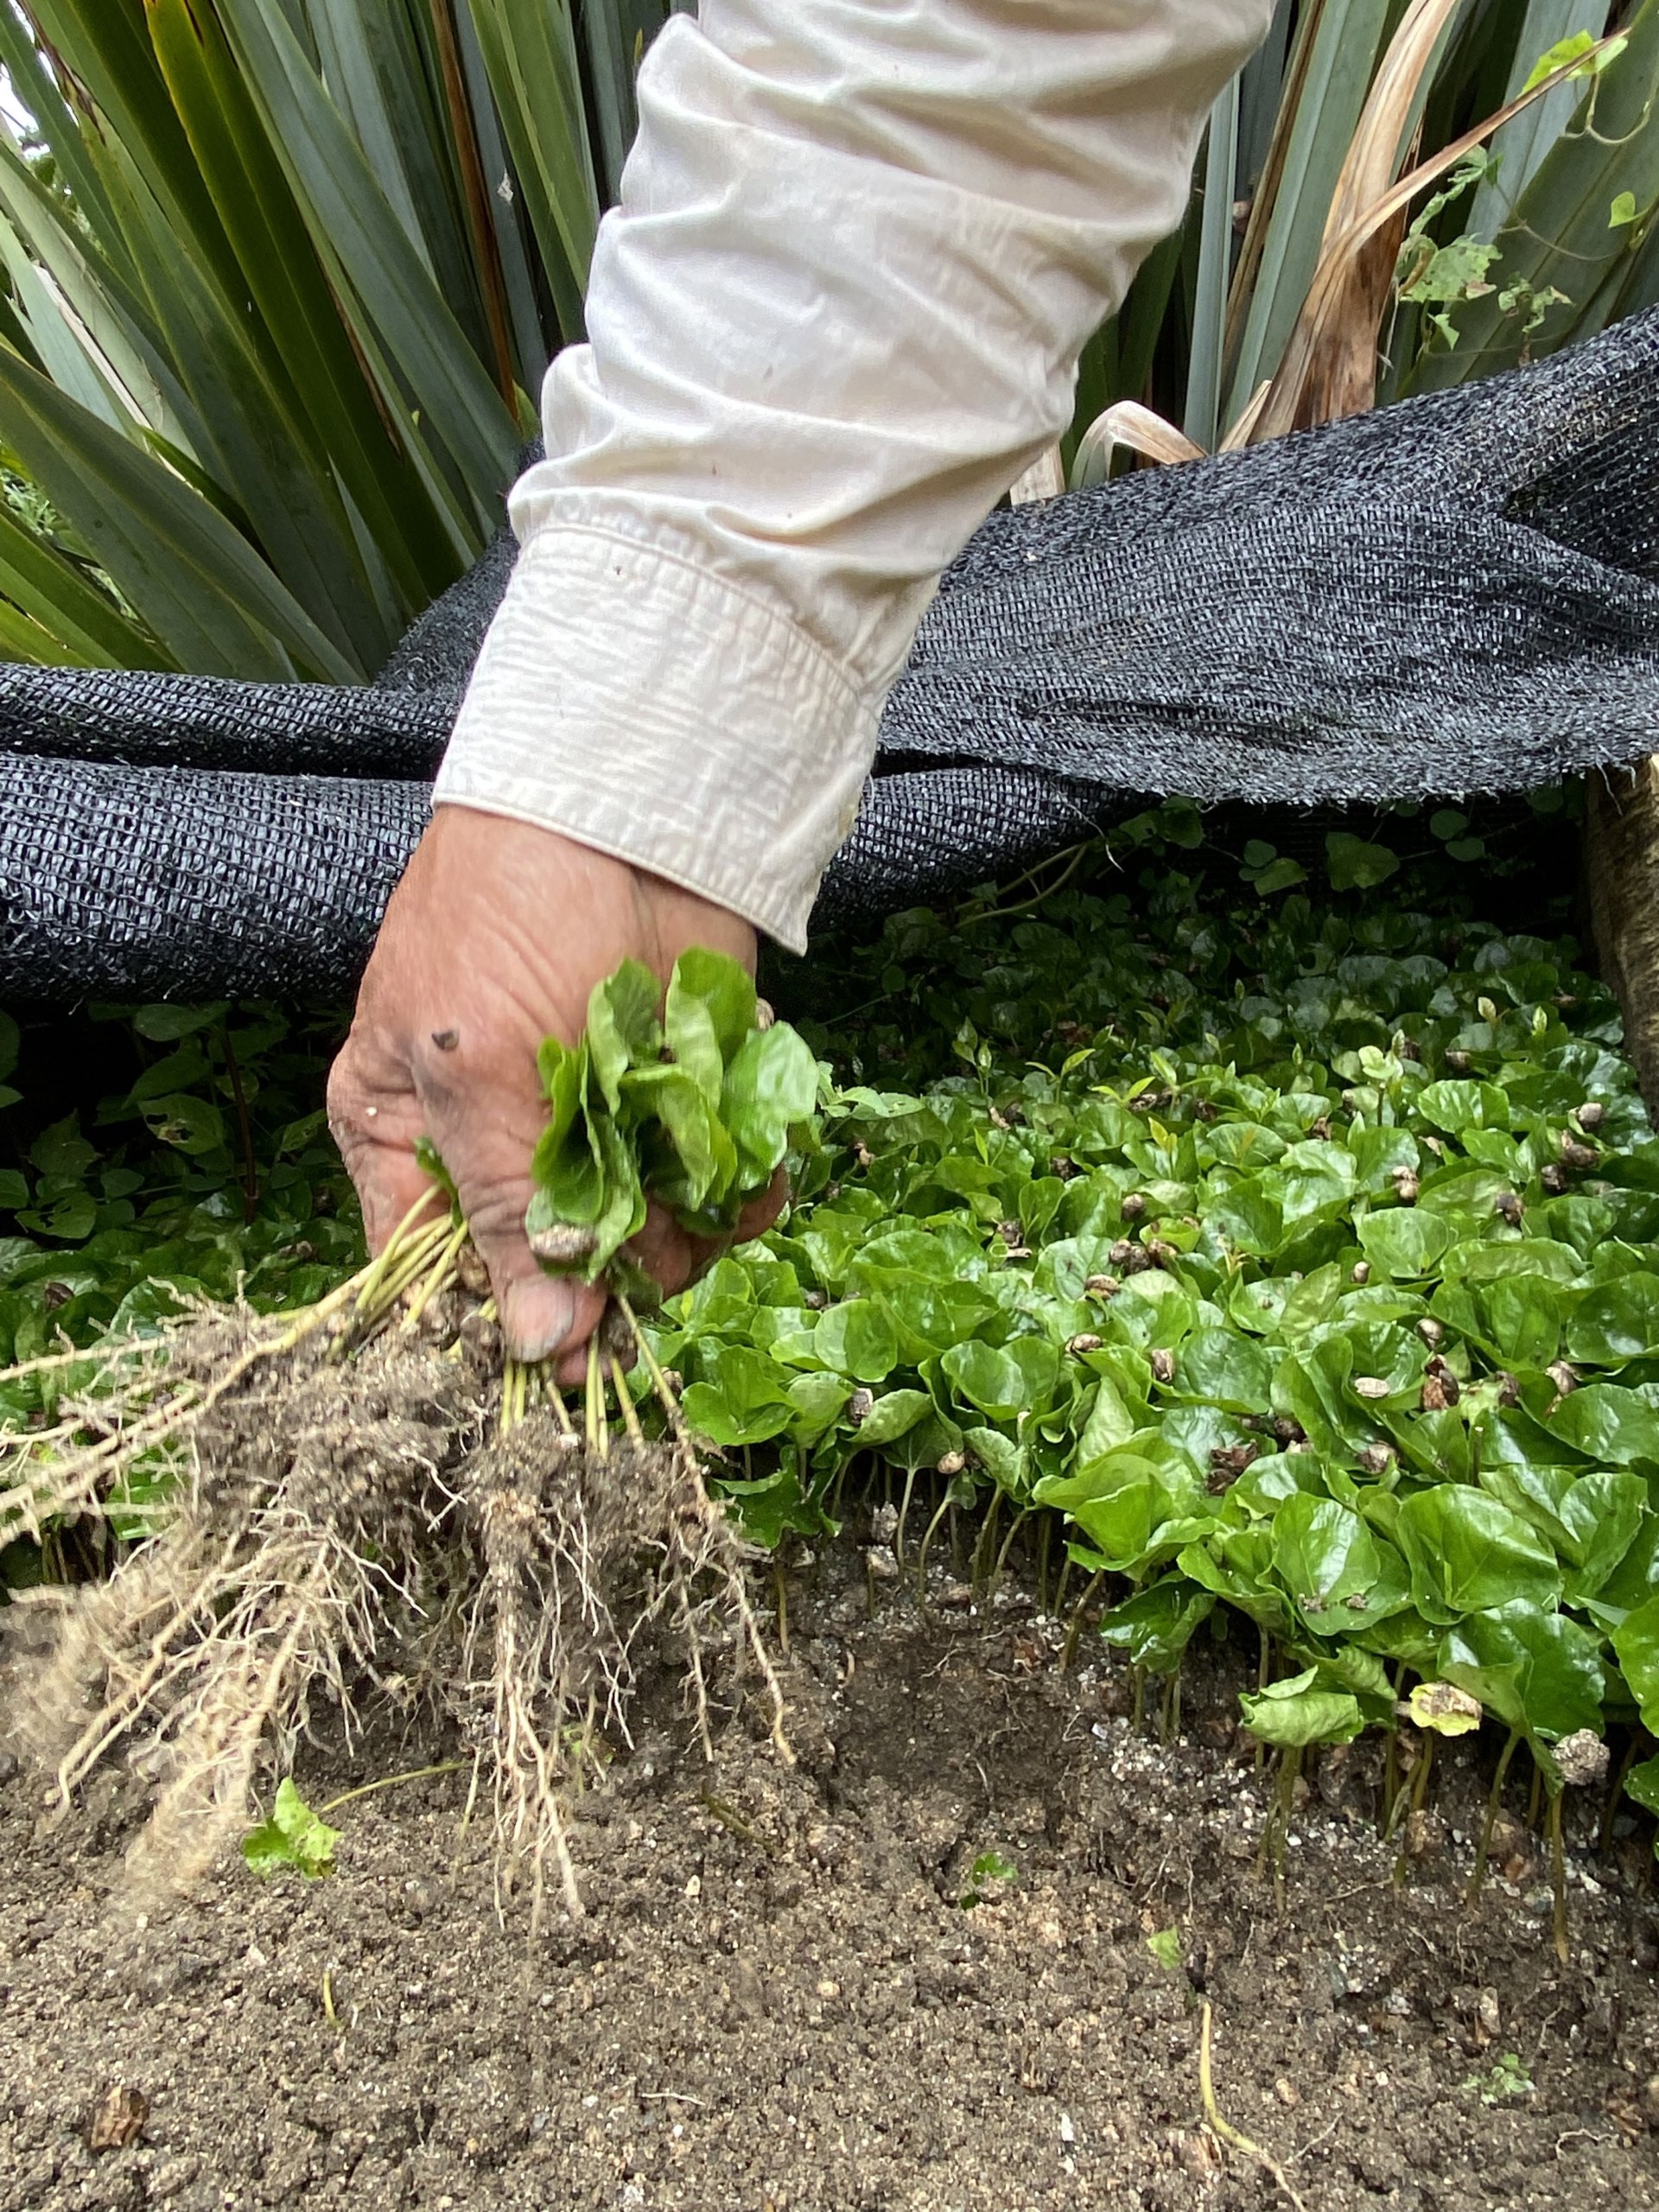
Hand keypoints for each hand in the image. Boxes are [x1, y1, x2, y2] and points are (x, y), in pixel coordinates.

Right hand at [328, 807, 782, 1381]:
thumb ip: (501, 1208)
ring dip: (687, 1233)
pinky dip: (741, 1189)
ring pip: (644, 1245)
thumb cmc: (511, 911)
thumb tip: (530, 1348)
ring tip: (704, 1189)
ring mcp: (600, 1130)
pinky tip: (750, 1164)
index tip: (562, 1362)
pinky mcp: (682, 1105)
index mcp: (405, 1137)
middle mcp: (501, 1148)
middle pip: (553, 1276)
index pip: (436, 1274)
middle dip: (610, 1279)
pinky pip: (714, 1192)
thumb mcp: (478, 1068)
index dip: (499, 1327)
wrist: (631, 800)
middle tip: (647, 1257)